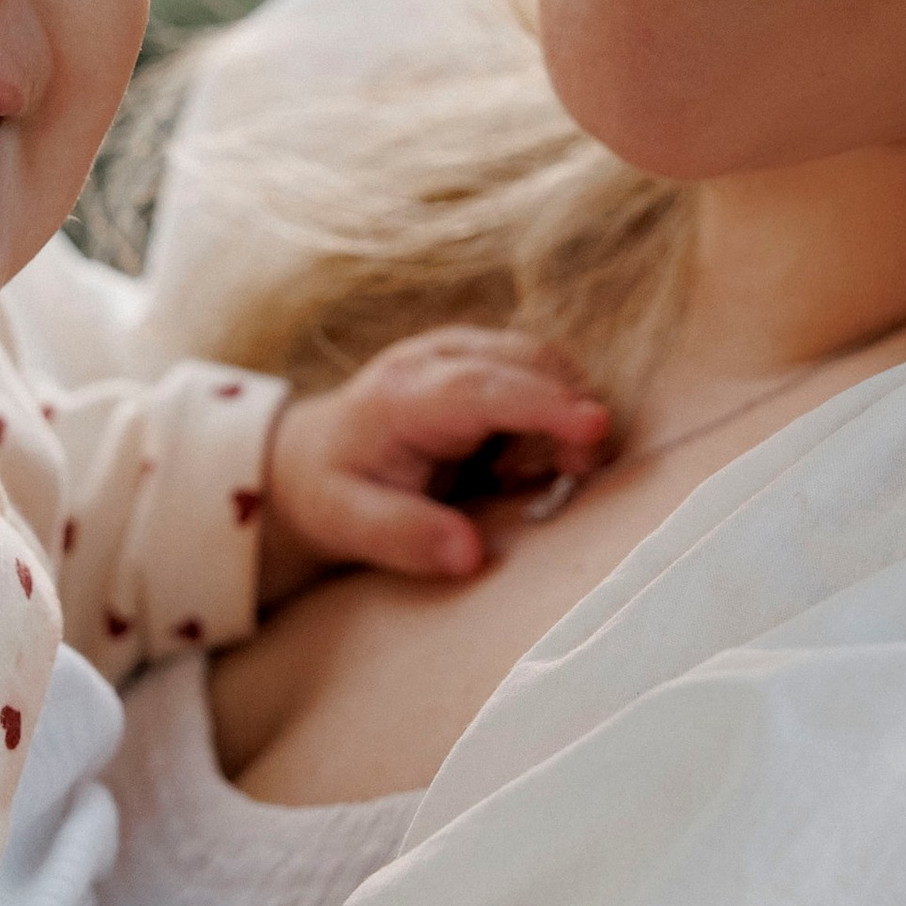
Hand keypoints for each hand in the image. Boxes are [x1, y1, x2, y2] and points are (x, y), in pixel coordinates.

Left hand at [262, 329, 610, 595]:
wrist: (311, 457)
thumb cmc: (333, 492)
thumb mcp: (347, 524)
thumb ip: (405, 537)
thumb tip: (469, 555)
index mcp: (401, 395)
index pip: (482, 389)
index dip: (542, 405)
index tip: (594, 426)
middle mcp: (436, 356)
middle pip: (531, 365)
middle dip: (566, 420)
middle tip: (559, 481)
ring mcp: (464, 349)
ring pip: (546, 366)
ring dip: (558, 421)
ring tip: (509, 475)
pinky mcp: (485, 358)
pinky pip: (544, 376)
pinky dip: (551, 418)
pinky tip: (511, 459)